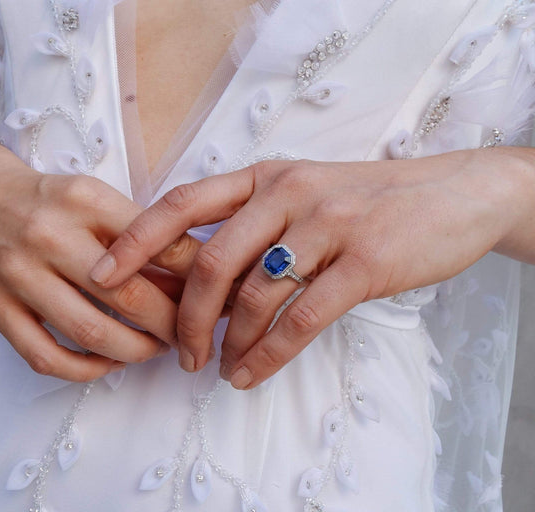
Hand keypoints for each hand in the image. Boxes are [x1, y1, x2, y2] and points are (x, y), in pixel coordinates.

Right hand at [0, 142, 188, 381]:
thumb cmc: (43, 198)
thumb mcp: (92, 194)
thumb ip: (136, 231)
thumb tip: (191, 271)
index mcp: (83, 200)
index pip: (155, 244)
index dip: (195, 276)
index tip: (217, 294)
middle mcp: (49, 236)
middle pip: (128, 295)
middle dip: (173, 324)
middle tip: (193, 334)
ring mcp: (18, 275)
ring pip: (90, 332)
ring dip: (135, 350)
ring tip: (157, 348)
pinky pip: (45, 356)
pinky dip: (84, 369)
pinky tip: (108, 362)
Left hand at [90, 149, 528, 388]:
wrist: (453, 196)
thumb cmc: (365, 200)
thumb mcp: (302, 193)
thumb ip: (252, 224)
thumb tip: (196, 280)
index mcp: (263, 176)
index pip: (182, 203)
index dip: (134, 240)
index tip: (101, 275)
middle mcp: (286, 193)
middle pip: (209, 262)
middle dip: (182, 317)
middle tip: (176, 354)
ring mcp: (326, 225)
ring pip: (252, 295)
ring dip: (227, 342)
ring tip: (219, 368)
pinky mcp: (363, 262)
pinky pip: (299, 319)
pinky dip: (267, 354)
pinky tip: (251, 374)